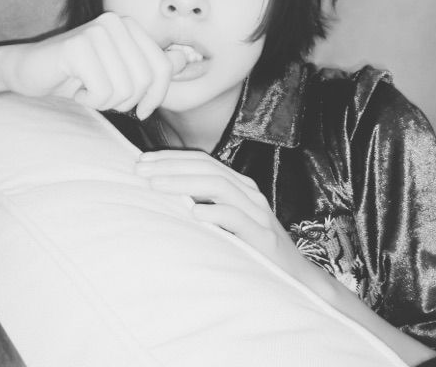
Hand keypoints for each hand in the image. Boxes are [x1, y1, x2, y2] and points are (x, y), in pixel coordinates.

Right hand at [0, 13, 185, 118]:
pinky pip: (102, 90)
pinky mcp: (77, 46)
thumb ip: (150, 66)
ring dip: (105, 102)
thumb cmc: (78, 76)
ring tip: (88, 90)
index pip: (164, 68)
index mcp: (130, 26)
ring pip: (125, 88)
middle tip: (105, 98)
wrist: (31, 72)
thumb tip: (183, 60)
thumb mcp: (120, 73)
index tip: (142, 110)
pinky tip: (75, 88)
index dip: (157, 96)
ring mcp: (96, 31)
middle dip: (127, 101)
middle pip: (146, 80)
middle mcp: (116, 22)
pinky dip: (89, 100)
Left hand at [135, 150, 304, 277]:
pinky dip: (215, 213)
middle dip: (171, 166)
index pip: (202, 161)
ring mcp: (258, 213)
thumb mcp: (226, 221)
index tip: (142, 160)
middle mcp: (249, 193)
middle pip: (207, 168)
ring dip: (184, 183)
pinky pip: (238, 219)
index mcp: (239, 186)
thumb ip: (204, 203)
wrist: (295, 277)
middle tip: (140, 170)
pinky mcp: (264, 237)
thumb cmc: (252, 249)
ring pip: (219, 186)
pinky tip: (193, 213)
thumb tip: (163, 192)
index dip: (172, 158)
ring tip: (155, 186)